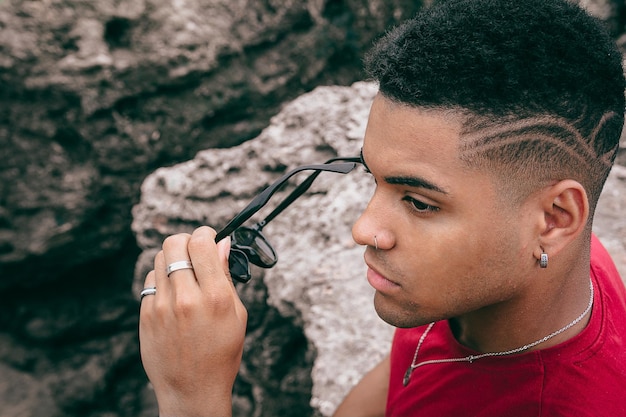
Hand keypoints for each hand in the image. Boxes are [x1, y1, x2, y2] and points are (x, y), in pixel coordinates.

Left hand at [139, 226, 247, 416]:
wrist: (192, 390)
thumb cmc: (221, 353)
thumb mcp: (237, 315)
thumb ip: (225, 277)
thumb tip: (222, 244)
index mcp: (214, 298)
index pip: (202, 242)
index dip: (207, 233)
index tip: (210, 238)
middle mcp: (185, 298)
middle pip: (174, 242)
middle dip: (186, 240)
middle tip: (195, 252)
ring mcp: (161, 307)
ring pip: (159, 258)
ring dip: (173, 258)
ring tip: (184, 275)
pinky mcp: (145, 315)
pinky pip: (149, 280)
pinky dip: (161, 279)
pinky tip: (172, 293)